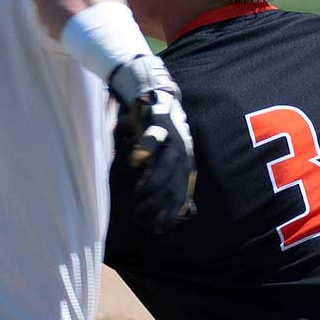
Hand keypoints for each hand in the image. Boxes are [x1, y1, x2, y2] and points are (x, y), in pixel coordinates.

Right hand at [113, 75, 195, 230]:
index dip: (173, 208)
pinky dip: (146, 148)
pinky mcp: (157, 121)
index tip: (162, 227)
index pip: (183, 188)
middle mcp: (181, 149)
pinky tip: (135, 160)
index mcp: (184, 159)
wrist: (155, 91)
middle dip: (164, 201)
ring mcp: (171, 135)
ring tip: (142, 196)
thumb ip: (168, 175)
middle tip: (147, 217)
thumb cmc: (158, 130)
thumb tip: (172, 204)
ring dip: (155, 181)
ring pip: (167, 162)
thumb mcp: (167, 154)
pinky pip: (153, 136)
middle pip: (176, 179)